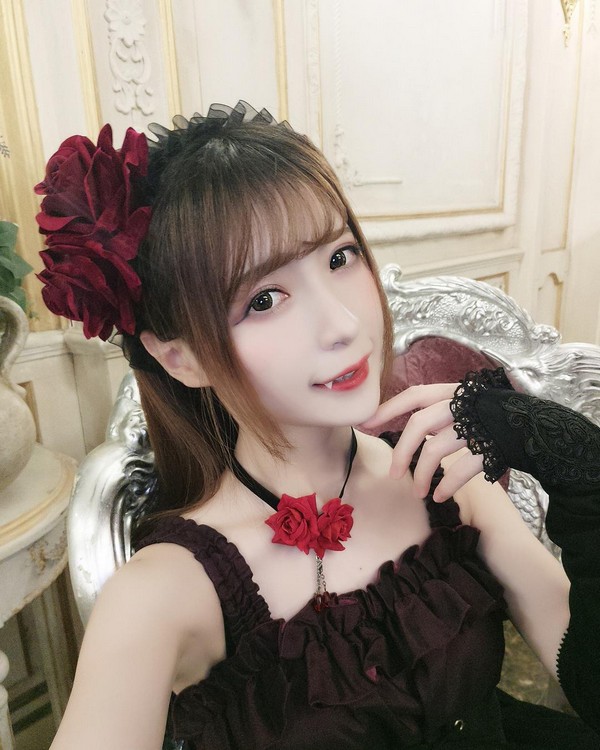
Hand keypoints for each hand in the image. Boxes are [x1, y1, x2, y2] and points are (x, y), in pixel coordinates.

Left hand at [360, 383, 484, 501]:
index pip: (412, 396)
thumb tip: (389, 425)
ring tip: (418, 492)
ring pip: (436, 450)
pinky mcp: (491, 447)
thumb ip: (431, 412)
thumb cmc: (484, 416)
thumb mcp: (459, 404)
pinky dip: (448, 485)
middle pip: (419, 425)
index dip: (387, 409)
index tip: (365, 424)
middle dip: (401, 451)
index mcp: (450, 392)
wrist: (532, 424)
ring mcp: (476, 426)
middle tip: (393, 474)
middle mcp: (460, 405)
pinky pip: (462, 469)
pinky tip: (439, 496)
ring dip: (423, 475)